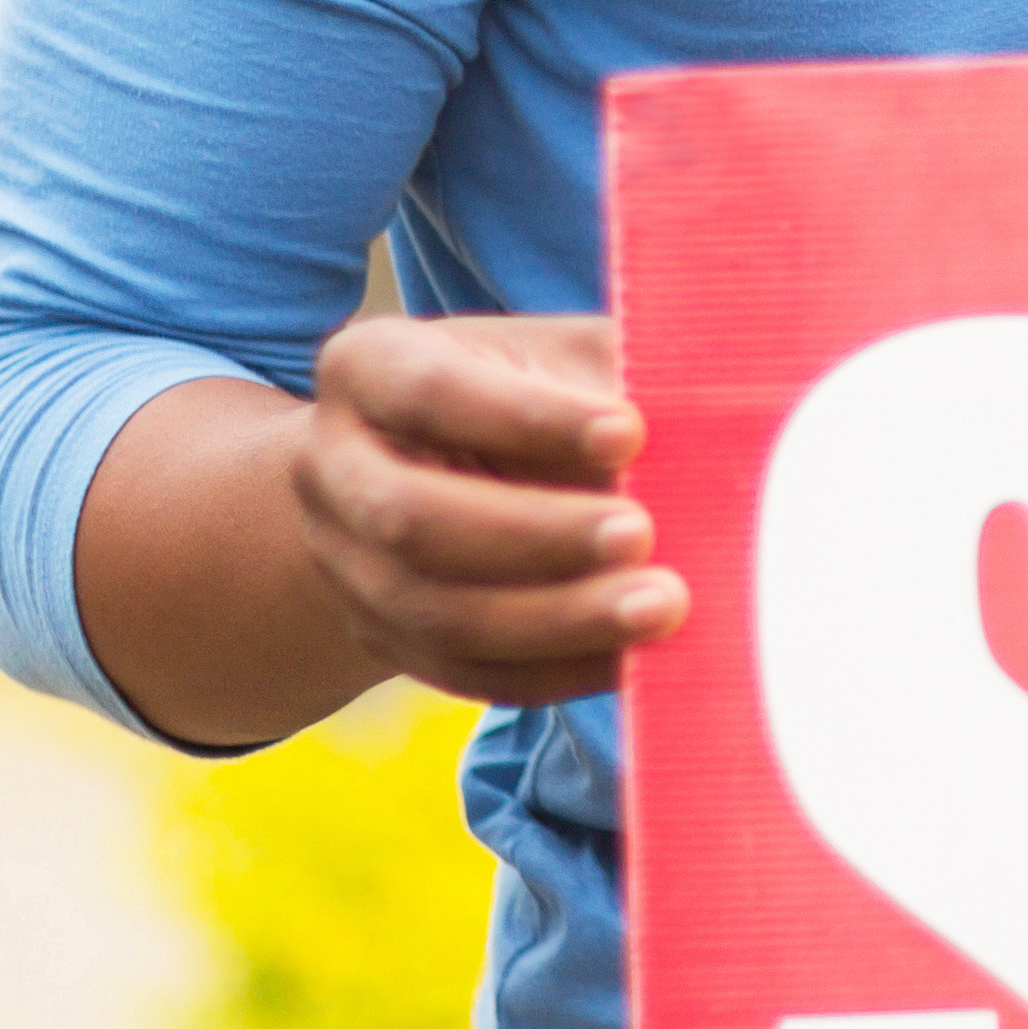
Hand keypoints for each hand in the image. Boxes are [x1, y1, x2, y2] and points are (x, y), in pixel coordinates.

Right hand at [290, 310, 688, 706]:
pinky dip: (554, 670)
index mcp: (368, 367)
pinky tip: (630, 658)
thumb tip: (695, 426)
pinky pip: (466, 673)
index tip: (631, 431)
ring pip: (436, 613)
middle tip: (642, 533)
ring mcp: (347, 564)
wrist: (441, 467)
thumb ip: (610, 376)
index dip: (529, 418)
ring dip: (554, 619)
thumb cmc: (530, 392)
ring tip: (658, 608)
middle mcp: (332, 467)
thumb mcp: (561, 355)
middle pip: (411, 518)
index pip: (432, 392)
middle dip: (535, 535)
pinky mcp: (386, 638)